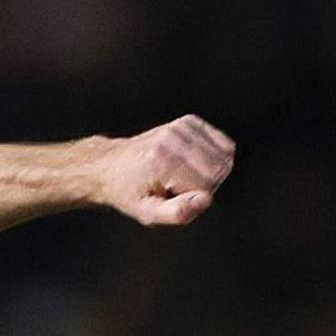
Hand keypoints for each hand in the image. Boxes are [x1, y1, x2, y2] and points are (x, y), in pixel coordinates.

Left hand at [97, 116, 234, 226]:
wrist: (111, 166)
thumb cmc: (129, 193)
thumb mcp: (147, 214)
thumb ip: (178, 213)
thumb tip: (206, 200)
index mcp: (163, 162)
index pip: (208, 186)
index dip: (196, 198)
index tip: (175, 196)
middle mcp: (173, 139)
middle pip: (219, 168)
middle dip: (206, 183)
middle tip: (179, 187)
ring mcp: (181, 127)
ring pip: (224, 155)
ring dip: (209, 169)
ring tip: (182, 174)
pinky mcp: (189, 122)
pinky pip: (223, 143)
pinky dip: (213, 155)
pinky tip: (192, 161)